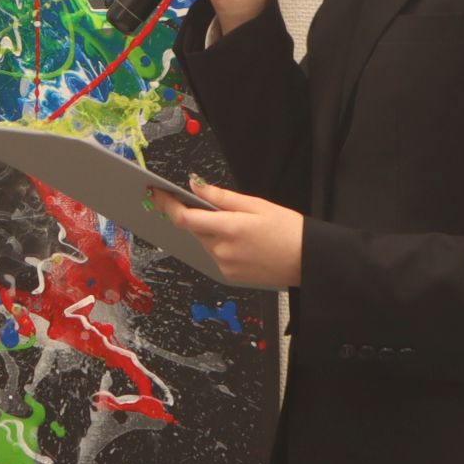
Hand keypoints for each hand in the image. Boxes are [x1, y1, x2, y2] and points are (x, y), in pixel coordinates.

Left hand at [148, 175, 302, 289]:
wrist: (307, 261)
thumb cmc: (288, 230)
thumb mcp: (257, 205)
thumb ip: (222, 197)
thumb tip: (195, 186)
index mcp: (229, 229)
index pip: (184, 218)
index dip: (166, 204)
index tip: (156, 193)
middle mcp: (222, 250)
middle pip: (193, 229)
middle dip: (193, 215)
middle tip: (204, 203)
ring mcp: (224, 266)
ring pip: (203, 242)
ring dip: (208, 231)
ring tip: (234, 224)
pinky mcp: (229, 276)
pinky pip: (214, 255)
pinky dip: (218, 244)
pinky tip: (240, 241)